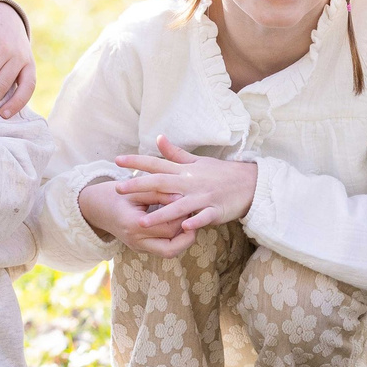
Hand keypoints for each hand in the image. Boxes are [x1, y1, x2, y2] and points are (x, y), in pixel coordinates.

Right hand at [78, 180, 196, 258]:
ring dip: (182, 240)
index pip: (168, 227)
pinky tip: (179, 225)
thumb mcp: (136, 189)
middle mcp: (136, 241)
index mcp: (134, 224)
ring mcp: (138, 247)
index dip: (182, 216)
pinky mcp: (141, 248)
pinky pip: (163, 249)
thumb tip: (183, 196)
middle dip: (187, 234)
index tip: (190, 203)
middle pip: (171, 248)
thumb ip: (159, 193)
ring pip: (169, 252)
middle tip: (195, 219)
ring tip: (189, 224)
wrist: (96, 207)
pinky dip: (174, 239)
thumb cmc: (116, 194)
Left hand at [112, 135, 258, 232]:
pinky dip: (194, 221)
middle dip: (140, 186)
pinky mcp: (215, 210)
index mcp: (184, 170)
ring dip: (161, 214)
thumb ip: (175, 153)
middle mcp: (190, 182)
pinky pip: (204, 217)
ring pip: (179, 206)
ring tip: (143, 222)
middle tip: (119, 189)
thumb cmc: (220, 173)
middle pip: (161, 183)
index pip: (156, 163)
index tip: (117, 160)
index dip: (136, 161)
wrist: (249, 183)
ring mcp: (203, 196)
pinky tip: (183, 228)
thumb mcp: (197, 161)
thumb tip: (158, 138)